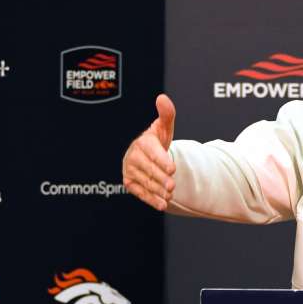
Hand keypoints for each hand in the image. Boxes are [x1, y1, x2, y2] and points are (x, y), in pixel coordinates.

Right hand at [123, 93, 176, 210]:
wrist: (147, 154)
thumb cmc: (157, 140)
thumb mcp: (164, 128)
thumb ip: (166, 114)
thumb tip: (162, 98)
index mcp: (143, 142)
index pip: (152, 152)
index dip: (161, 160)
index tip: (172, 168)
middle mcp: (134, 156)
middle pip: (148, 169)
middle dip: (160, 178)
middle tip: (172, 186)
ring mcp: (130, 170)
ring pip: (144, 182)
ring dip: (157, 190)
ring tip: (169, 195)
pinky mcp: (129, 182)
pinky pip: (139, 192)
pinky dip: (150, 199)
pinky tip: (162, 205)